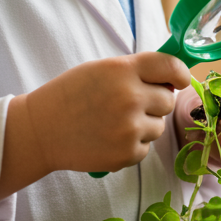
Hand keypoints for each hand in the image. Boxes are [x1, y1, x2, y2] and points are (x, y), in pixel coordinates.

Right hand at [0, 52, 190, 198]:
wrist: (40, 130)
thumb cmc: (71, 95)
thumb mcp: (102, 70)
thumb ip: (136, 71)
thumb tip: (173, 81)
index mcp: (123, 70)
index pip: (170, 66)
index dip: (179, 73)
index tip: (179, 80)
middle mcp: (130, 97)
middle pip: (167, 100)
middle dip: (154, 102)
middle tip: (130, 103)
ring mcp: (129, 128)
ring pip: (158, 126)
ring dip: (143, 124)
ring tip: (113, 122)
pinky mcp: (126, 154)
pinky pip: (145, 148)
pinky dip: (132, 145)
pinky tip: (108, 138)